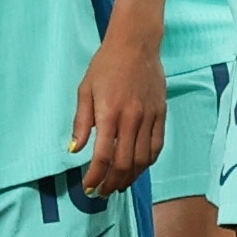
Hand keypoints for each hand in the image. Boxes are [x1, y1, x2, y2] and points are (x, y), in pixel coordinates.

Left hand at [71, 29, 166, 195]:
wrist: (135, 44)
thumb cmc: (105, 65)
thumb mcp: (85, 90)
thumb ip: (81, 122)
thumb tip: (75, 149)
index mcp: (109, 113)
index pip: (103, 156)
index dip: (95, 177)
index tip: (89, 187)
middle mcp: (131, 118)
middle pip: (125, 163)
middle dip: (112, 183)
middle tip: (103, 192)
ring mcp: (149, 117)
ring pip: (143, 159)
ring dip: (130, 178)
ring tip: (119, 185)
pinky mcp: (161, 114)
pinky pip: (157, 146)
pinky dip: (147, 162)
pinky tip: (138, 168)